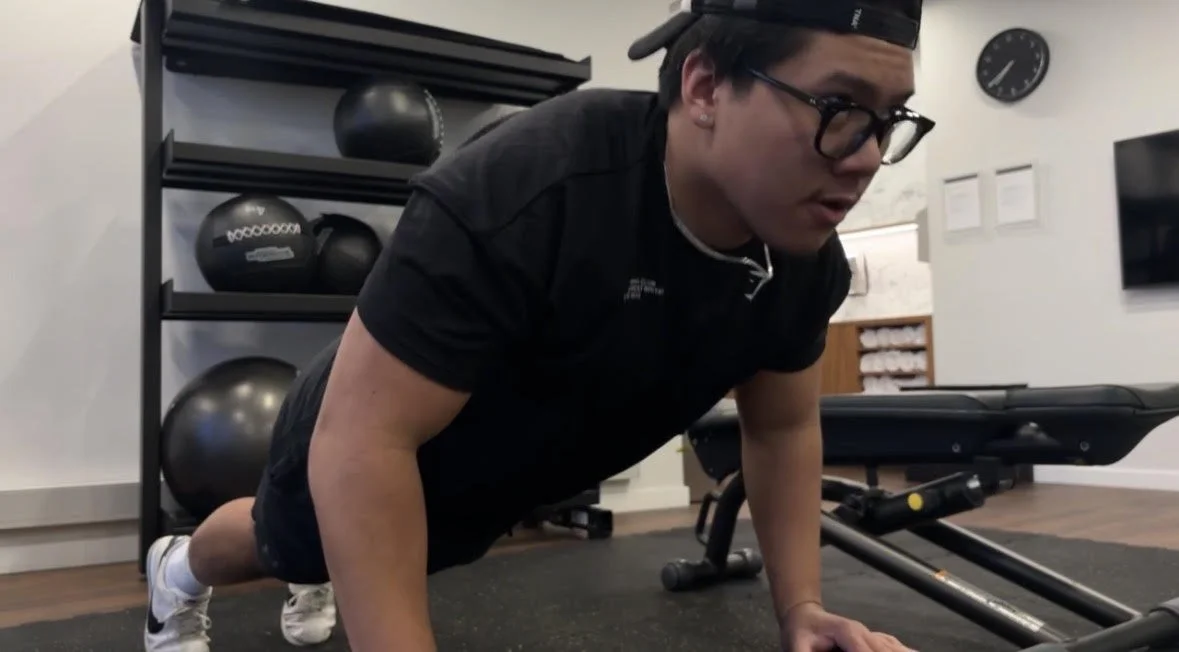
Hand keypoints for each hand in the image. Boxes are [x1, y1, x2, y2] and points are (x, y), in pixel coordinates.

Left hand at [781, 602, 913, 651]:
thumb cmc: (801, 632)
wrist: (804, 616)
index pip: (864, 650)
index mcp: (846, 631)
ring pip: (892, 647)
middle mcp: (863, 632)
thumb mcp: (797, 647)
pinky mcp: (873, 640)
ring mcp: (870, 635)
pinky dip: (904, 650)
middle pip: (884, 649)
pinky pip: (893, 646)